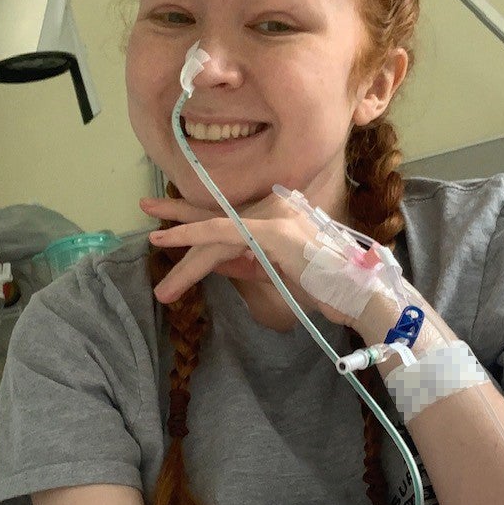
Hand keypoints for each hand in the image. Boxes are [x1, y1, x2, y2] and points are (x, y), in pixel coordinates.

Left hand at [141, 192, 352, 324]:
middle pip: (218, 216)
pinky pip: (225, 232)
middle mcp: (276, 207)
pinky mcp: (274, 231)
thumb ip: (243, 262)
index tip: (166, 220)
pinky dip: (196, 237)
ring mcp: (276, 216)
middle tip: (145, 209)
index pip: (229, 216)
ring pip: (217, 236)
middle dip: (179, 218)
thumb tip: (211, 260)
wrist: (359, 296)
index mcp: (276, 216)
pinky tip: (170, 241)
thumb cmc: (325, 289)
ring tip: (164, 289)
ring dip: (187, 264)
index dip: (195, 218)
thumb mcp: (272, 273)